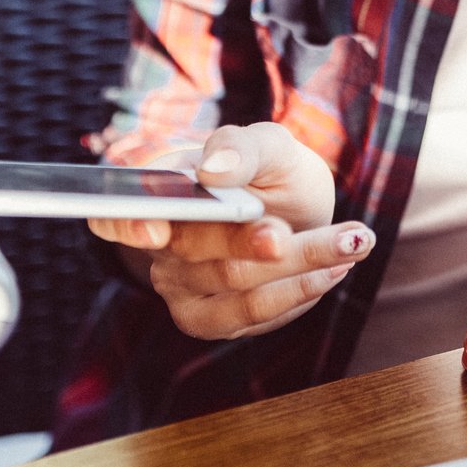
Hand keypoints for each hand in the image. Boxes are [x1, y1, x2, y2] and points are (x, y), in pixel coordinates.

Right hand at [87, 122, 373, 339]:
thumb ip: (242, 147)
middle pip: (193, 251)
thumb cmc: (271, 171)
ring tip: (352, 240)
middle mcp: (160, 245)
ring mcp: (182, 288)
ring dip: (297, 264)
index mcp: (156, 193)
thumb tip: (214, 169)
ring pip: (233, 284)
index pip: (113, 217)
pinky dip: (298, 291)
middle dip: (246, 241)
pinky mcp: (214, 321)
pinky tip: (335, 268)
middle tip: (285, 232)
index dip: (125, 225)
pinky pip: (251, 316)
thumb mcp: (269, 146)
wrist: (299, 208)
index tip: (155, 230)